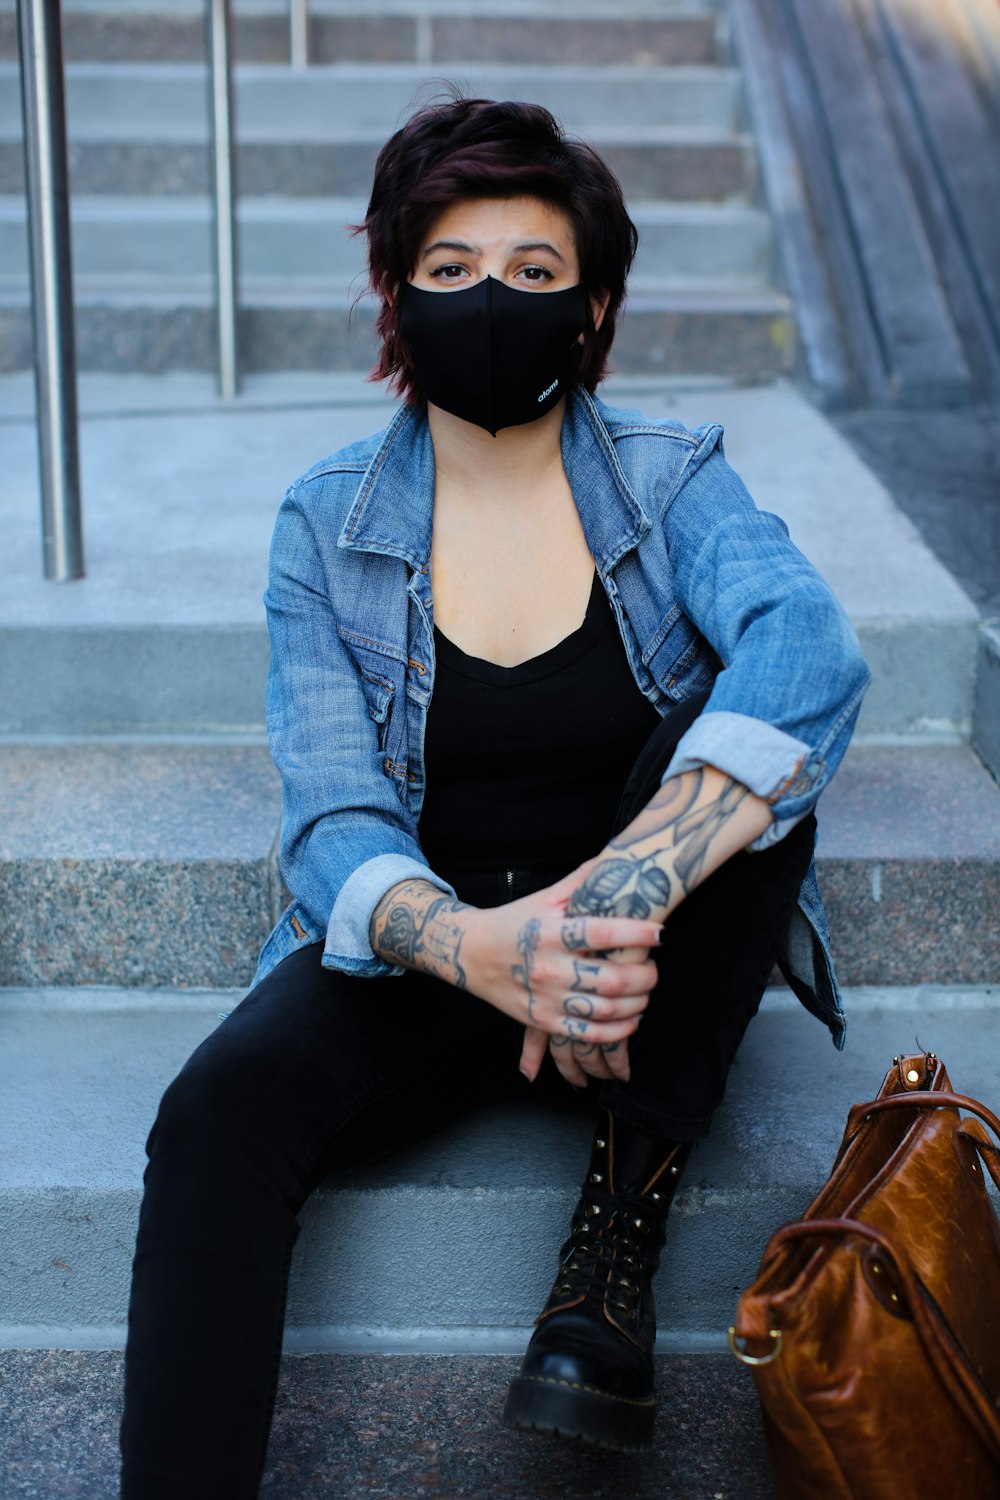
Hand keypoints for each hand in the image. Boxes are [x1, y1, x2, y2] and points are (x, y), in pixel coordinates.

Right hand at [460, 865, 659, 1087]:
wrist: (470, 953)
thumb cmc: (514, 922)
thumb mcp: (545, 898)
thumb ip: (581, 881)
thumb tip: (616, 857)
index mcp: (551, 932)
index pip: (601, 934)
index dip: (637, 934)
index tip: (660, 934)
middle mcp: (549, 967)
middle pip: (611, 980)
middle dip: (644, 977)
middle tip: (654, 969)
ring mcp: (546, 998)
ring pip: (604, 1010)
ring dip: (637, 1004)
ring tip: (645, 993)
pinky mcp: (543, 1021)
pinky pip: (587, 1034)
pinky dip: (617, 1031)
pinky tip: (631, 1019)